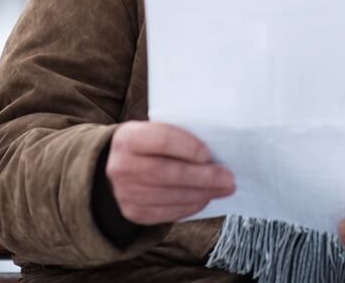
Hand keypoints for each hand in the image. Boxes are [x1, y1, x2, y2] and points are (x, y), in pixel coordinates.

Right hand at [105, 121, 234, 224]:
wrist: (115, 167)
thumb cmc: (148, 145)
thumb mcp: (154, 130)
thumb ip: (179, 137)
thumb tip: (218, 151)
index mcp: (128, 138)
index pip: (161, 140)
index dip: (187, 147)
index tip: (209, 154)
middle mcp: (121, 166)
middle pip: (166, 173)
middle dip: (202, 177)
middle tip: (228, 178)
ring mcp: (124, 192)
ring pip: (169, 196)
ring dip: (202, 193)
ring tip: (224, 188)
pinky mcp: (133, 213)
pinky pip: (167, 213)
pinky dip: (191, 206)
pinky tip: (206, 198)